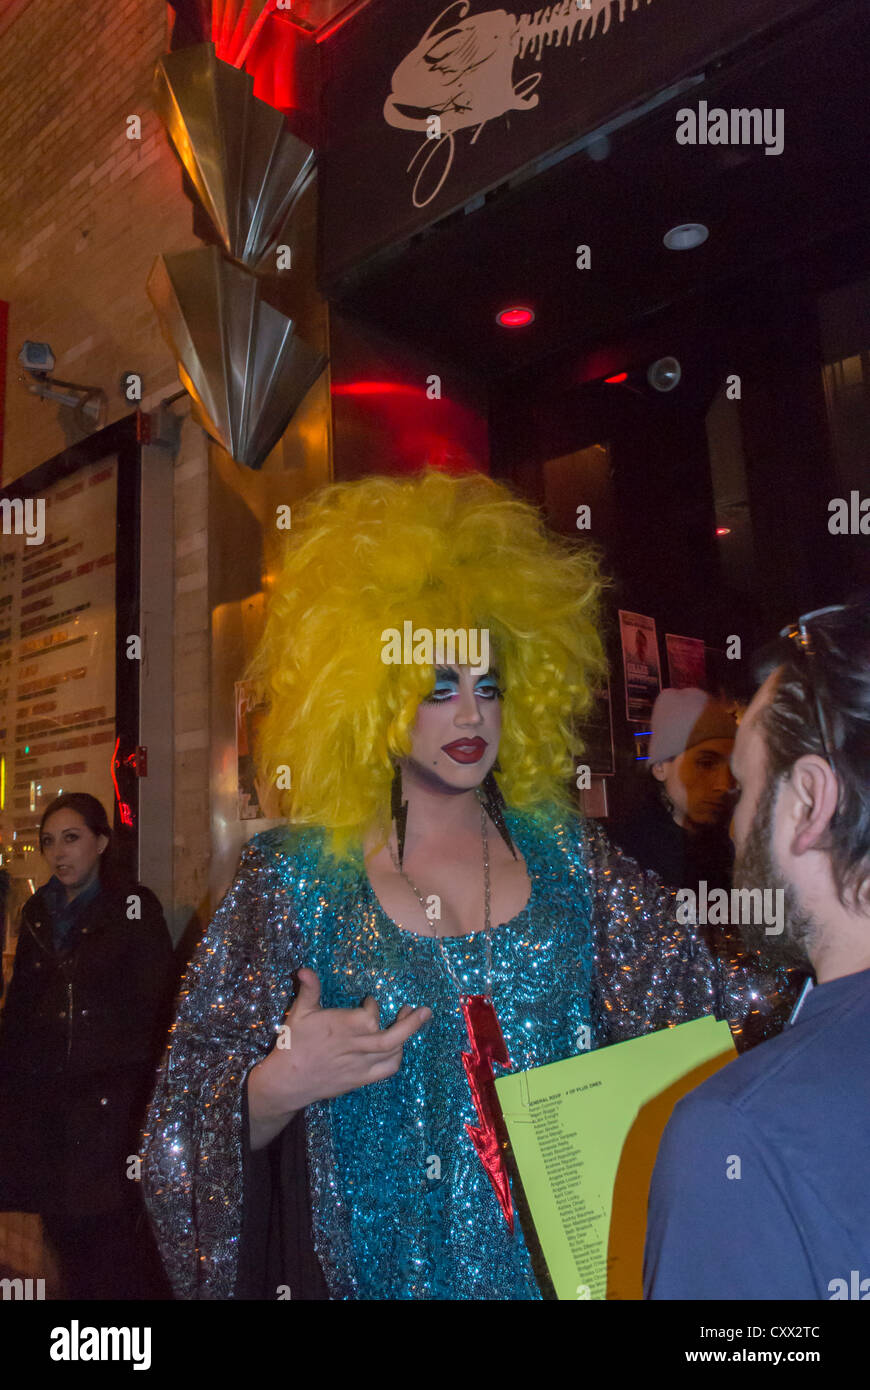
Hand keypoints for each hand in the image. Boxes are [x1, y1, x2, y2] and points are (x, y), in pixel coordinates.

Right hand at [247, 969, 430, 1147]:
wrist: (288, 1081)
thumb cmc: (293, 1043)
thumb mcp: (300, 1012)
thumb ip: (309, 990)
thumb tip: (305, 969)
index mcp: (344, 1027)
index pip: (371, 1014)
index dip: (373, 1005)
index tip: (369, 1000)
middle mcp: (356, 1046)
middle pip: (392, 1036)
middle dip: (411, 1023)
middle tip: (424, 1010)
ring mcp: (360, 1065)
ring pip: (393, 1053)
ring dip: (406, 1037)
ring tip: (411, 1021)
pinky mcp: (360, 1079)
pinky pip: (387, 1070)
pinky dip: (396, 1058)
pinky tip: (398, 1048)